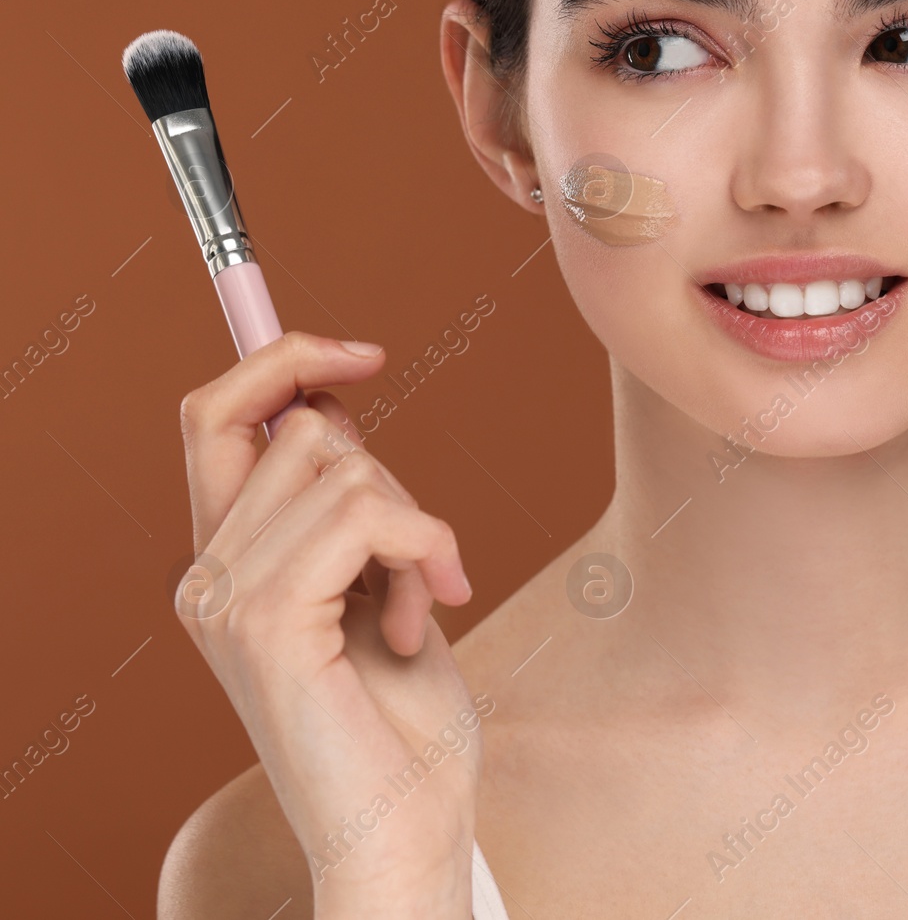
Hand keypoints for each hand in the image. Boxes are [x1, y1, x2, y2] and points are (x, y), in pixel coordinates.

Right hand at [175, 331, 478, 917]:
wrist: (404, 824)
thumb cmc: (401, 717)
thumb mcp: (373, 583)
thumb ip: (340, 505)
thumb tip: (334, 408)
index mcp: (225, 561)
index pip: (215, 415)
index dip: (283, 359)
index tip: (365, 356)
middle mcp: (207, 575)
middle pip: (303, 429)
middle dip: (392, 476)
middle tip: (417, 560)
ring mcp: (227, 597)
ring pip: (344, 464)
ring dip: (414, 523)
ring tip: (419, 601)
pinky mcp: (268, 622)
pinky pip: (365, 513)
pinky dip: (424, 547)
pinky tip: (428, 615)